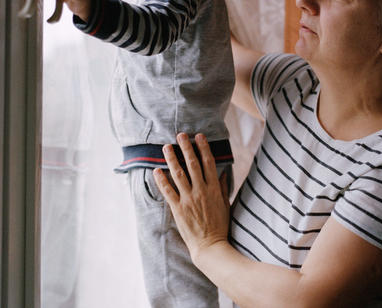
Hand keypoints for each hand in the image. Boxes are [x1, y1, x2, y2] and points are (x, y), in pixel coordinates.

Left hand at [153, 133, 230, 263]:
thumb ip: (223, 187)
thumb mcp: (225, 204)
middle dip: (186, 148)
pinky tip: (156, 170)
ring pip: (179, 174)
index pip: (208, 163)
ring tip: (166, 147)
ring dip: (172, 159)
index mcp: (214, 189)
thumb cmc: (219, 226)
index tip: (199, 136)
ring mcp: (189, 199)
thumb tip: (224, 172)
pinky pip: (168, 191)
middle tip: (180, 135)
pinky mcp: (178, 209)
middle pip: (193, 164)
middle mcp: (201, 191)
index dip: (203, 148)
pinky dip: (162, 180)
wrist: (210, 246)